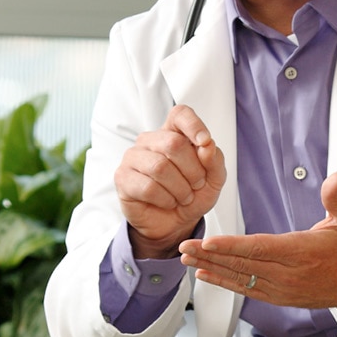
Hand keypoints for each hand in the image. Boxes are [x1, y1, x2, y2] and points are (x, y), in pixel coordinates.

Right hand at [115, 105, 225, 256]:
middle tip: (197, 185)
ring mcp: (133, 157)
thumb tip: (207, 144)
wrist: (174, 223)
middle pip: (173, 143)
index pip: (180, 114)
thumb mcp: (214, 179)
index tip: (205, 142)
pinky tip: (168, 202)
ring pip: (160, 167)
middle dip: (193, 170)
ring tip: (184, 196)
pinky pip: (147, 187)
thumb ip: (214, 159)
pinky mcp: (122, 178)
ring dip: (180, 188)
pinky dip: (165, 199)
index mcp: (173, 133)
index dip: (194, 125)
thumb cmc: (193, 194)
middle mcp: (150, 140)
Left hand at [181, 172, 336, 307]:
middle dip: (210, 255)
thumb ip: (336, 196)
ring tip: (188, 259)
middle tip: (185, 246)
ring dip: (212, 268)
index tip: (209, 242)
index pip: (260, 248)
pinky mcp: (279, 296)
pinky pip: (247, 289)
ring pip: (240, 277)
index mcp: (301, 251)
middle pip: (242, 263)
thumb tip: (336, 177)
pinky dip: (225, 282)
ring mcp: (282, 287)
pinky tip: (207, 275)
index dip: (232, 246)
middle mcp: (288, 272)